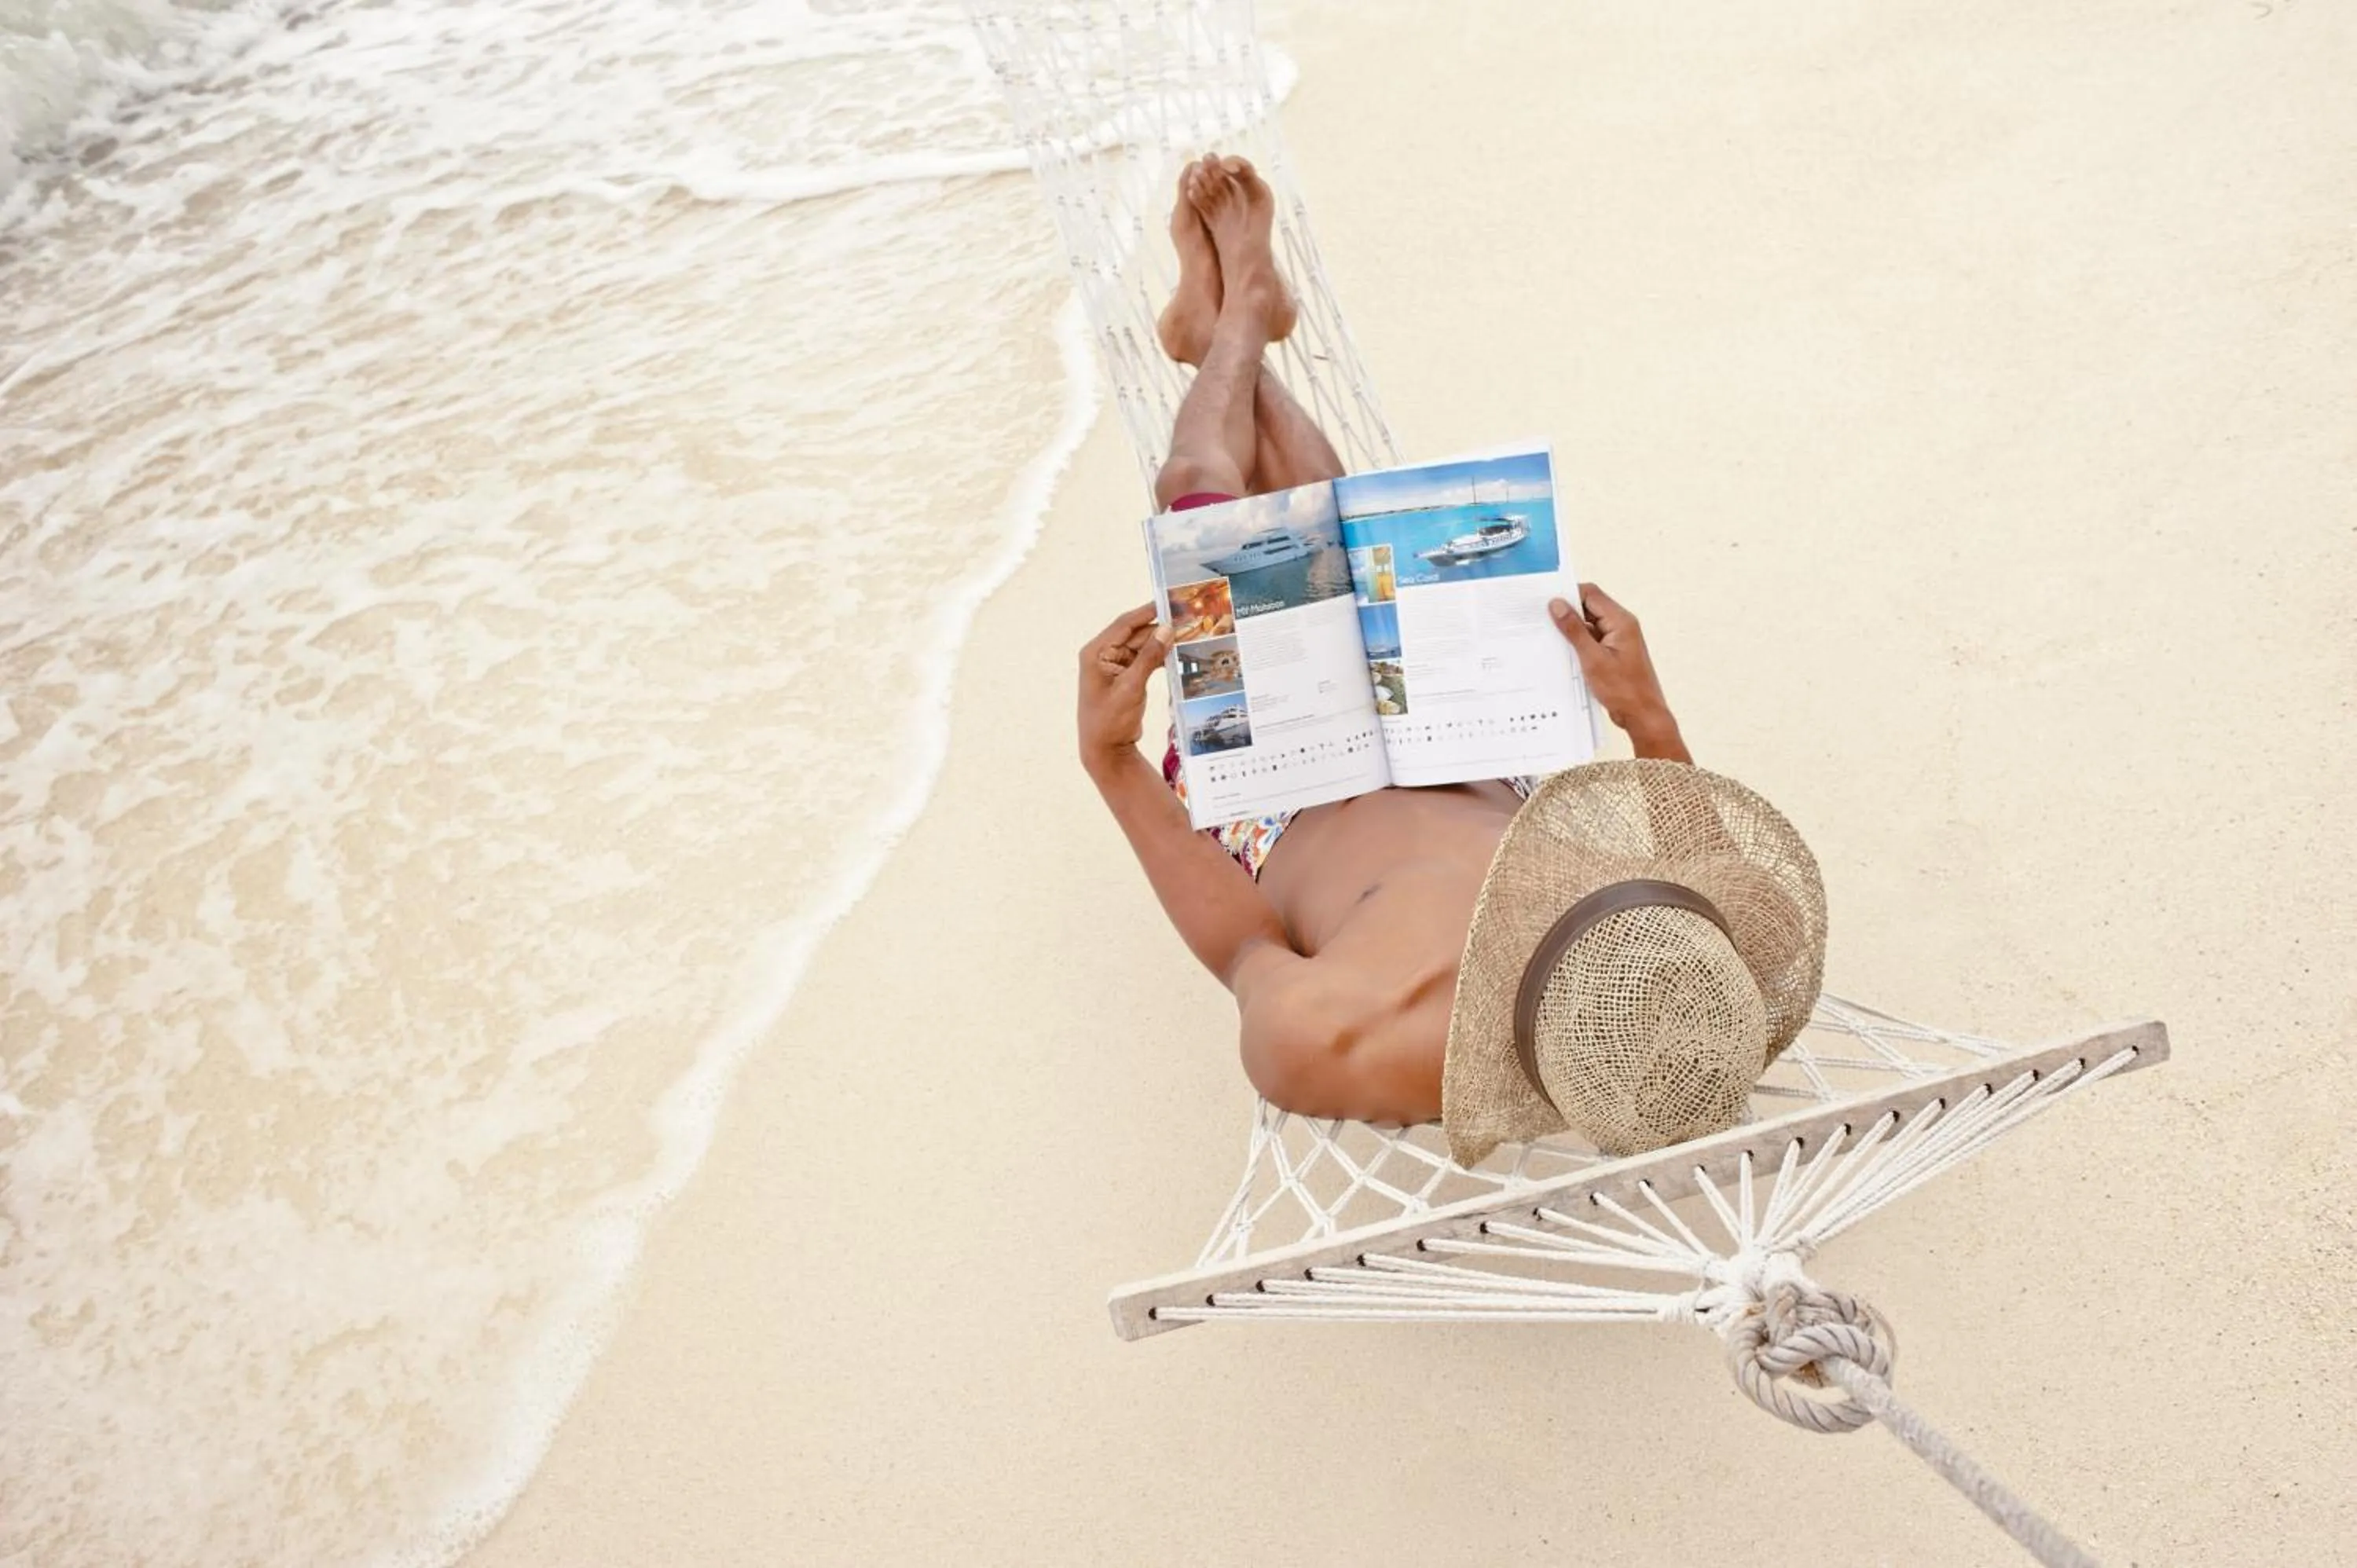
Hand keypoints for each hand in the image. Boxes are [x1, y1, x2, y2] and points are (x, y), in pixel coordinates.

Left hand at [1077, 603, 1170, 772]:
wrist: (1105, 751)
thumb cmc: (1110, 721)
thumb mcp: (1131, 687)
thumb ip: (1149, 657)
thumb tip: (1166, 629)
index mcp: (1096, 653)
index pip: (1125, 624)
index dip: (1148, 611)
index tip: (1170, 601)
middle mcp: (1103, 655)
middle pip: (1135, 633)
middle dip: (1160, 628)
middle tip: (1187, 620)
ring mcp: (1114, 666)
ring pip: (1142, 646)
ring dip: (1162, 643)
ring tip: (1187, 635)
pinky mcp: (1125, 677)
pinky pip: (1144, 660)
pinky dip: (1159, 657)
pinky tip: (1177, 654)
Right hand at [1549, 583, 1689, 760]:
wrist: (1642, 715)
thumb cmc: (1625, 690)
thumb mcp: (1593, 658)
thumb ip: (1574, 630)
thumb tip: (1557, 605)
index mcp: (1621, 621)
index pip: (1591, 594)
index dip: (1569, 595)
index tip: (1547, 603)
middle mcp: (1621, 626)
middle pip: (1589, 607)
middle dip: (1568, 613)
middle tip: (1545, 621)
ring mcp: (1618, 639)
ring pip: (1589, 625)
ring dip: (1572, 631)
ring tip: (1553, 640)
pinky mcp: (1613, 653)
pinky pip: (1592, 640)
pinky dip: (1578, 645)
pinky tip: (1565, 654)